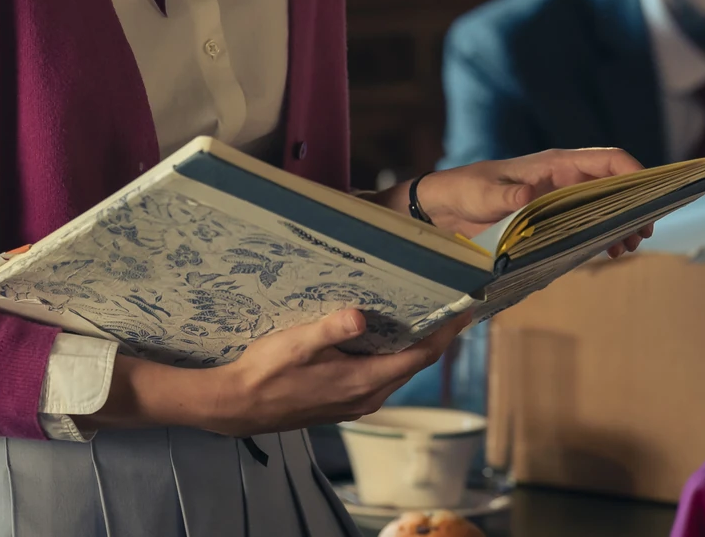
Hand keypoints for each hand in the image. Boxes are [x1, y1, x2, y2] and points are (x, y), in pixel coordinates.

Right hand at [86, 308, 471, 437]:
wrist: (236, 406)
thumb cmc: (264, 373)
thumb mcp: (295, 344)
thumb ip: (330, 330)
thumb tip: (361, 315)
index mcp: (364, 382)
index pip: (420, 356)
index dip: (447, 332)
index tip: (468, 307)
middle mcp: (368, 395)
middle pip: (414, 362)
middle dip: (434, 333)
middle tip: (449, 299)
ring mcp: (355, 401)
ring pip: (397, 369)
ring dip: (411, 343)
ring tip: (420, 309)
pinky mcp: (342, 400)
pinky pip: (379, 374)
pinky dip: (389, 353)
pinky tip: (379, 333)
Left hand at [404, 148, 652, 258]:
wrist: (444, 207)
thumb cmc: (465, 190)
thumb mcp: (484, 194)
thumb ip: (507, 195)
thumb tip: (529, 196)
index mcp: (555, 164)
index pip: (608, 160)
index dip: (635, 173)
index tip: (651, 196)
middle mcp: (564, 179)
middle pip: (615, 186)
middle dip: (634, 207)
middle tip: (641, 235)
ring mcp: (560, 199)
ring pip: (605, 206)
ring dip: (621, 224)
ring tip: (626, 248)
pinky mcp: (553, 219)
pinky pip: (588, 223)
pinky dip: (603, 235)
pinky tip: (608, 252)